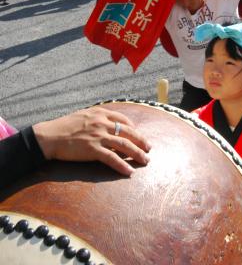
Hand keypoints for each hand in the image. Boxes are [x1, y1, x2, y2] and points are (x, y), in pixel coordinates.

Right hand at [33, 106, 150, 175]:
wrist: (49, 136)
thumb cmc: (63, 126)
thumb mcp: (83, 115)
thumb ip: (97, 118)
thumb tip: (108, 124)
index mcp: (100, 112)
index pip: (123, 119)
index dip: (134, 128)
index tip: (139, 135)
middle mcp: (102, 122)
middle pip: (128, 132)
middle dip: (141, 141)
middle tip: (149, 149)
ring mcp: (98, 136)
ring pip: (124, 145)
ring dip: (137, 154)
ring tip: (145, 161)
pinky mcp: (93, 149)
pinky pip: (112, 158)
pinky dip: (122, 165)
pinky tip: (129, 172)